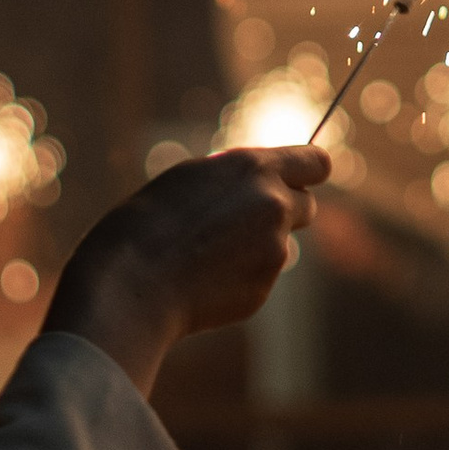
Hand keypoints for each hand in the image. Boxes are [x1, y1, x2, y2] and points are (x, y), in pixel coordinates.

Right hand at [46, 145, 325, 391]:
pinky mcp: (263, 288)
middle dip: (283, 210)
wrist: (131, 284)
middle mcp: (275, 205)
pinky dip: (242, 275)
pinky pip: (262, 275)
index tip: (297, 179)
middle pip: (307, 205)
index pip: (317, 162)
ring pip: (281, 243)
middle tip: (241, 220)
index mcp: (255, 168)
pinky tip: (204, 278)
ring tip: (208, 252)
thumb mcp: (192, 178)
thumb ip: (237, 178)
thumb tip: (265, 182)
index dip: (306, 171)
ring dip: (259, 245)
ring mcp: (274, 250)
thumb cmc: (148, 223)